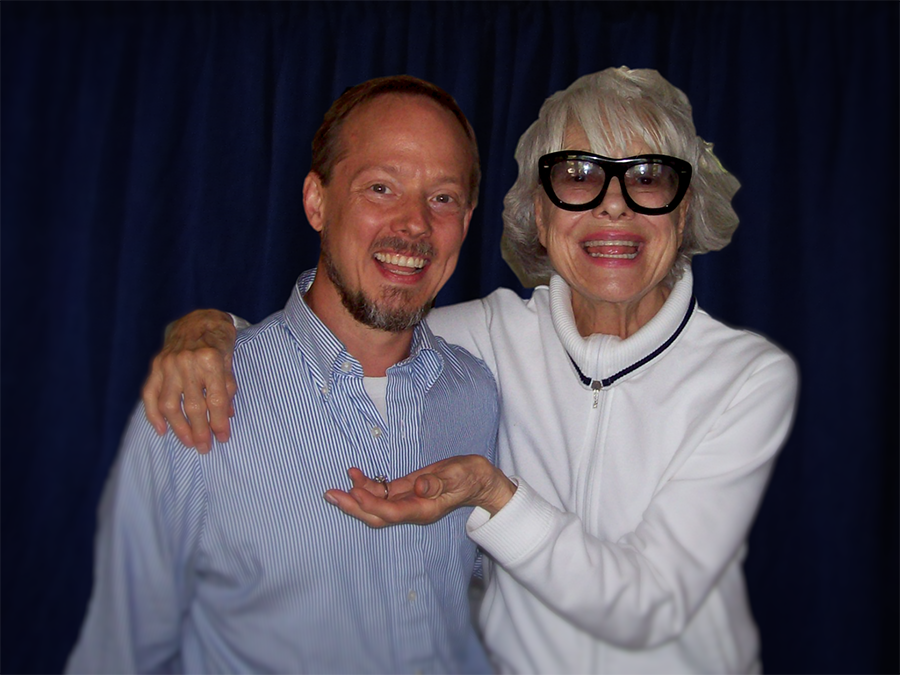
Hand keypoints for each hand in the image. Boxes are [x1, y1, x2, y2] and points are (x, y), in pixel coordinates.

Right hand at [142, 310, 237, 452]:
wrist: (198, 319)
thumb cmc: (219, 341)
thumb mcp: (230, 361)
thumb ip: (227, 388)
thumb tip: (227, 416)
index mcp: (211, 360)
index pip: (216, 400)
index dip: (220, 422)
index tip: (223, 438)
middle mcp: (188, 362)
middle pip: (194, 406)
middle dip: (200, 431)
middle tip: (205, 448)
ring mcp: (168, 364)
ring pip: (170, 404)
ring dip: (178, 427)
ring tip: (187, 442)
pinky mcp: (156, 365)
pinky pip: (149, 394)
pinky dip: (153, 414)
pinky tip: (161, 430)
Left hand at [323, 456, 515, 527]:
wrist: (478, 479)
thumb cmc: (470, 476)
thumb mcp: (458, 476)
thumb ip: (438, 482)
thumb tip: (420, 487)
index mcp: (424, 509)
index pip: (391, 512)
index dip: (371, 504)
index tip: (354, 492)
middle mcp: (412, 510)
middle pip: (376, 515)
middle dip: (352, 507)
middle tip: (330, 494)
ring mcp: (407, 502)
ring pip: (376, 505)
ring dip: (356, 496)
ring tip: (339, 482)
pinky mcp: (405, 492)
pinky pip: (382, 494)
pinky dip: (367, 486)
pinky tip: (356, 475)